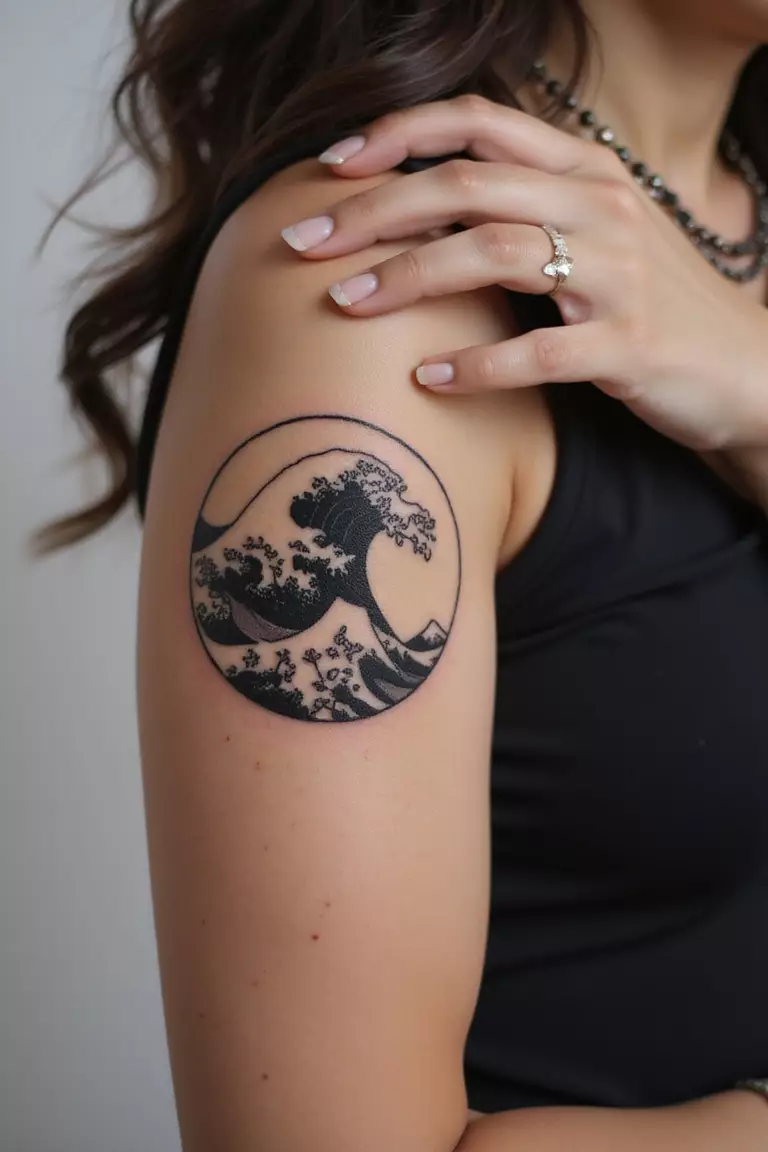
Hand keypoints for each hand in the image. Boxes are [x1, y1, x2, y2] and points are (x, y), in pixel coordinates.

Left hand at [281, 96, 767, 454]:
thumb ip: (522, 207)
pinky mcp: (628, 345)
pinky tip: (425, 378)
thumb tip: (418, 205)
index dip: (398, 136)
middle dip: (373, 212)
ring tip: (347, 305)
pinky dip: (476, 364)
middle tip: (305, 244)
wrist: (739, 366)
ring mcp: (618, 274)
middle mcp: (600, 206)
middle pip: (465, 187)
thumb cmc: (647, 301)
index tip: (332, 168)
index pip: (478, 125)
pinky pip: (538, 351)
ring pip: (493, 255)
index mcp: (585, 169)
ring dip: (408, 279)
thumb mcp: (592, 233)